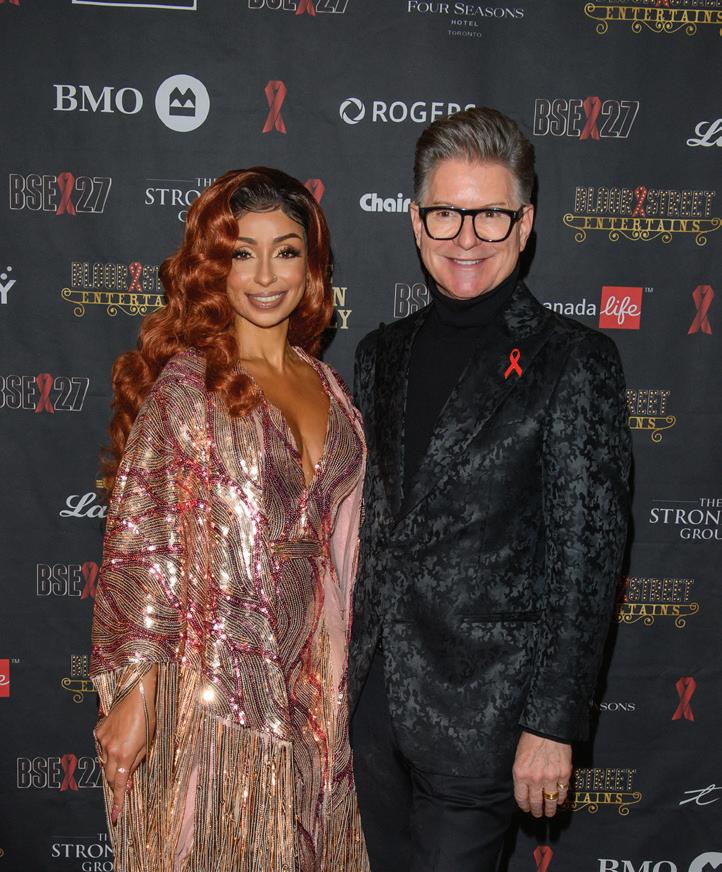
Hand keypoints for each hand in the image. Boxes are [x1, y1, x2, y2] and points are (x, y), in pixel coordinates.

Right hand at [94, 669, 156, 825]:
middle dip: (116, 782)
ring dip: (113, 763)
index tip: (117, 813)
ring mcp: (102, 740)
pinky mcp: (98, 730)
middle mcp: (110, 750)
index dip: (118, 799)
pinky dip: (108, 748)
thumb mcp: (148, 742)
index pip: (119, 783)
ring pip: (104, 761)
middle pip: (109, 775)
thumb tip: (127, 780)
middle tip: (125, 783)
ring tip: (126, 752)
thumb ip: (136, 762)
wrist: (137, 693)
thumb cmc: (148, 717)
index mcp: (124, 755)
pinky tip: (119, 738)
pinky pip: (101, 746)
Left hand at [512, 731, 571, 817]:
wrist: (547, 728)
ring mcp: (550, 777)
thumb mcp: (519, 757)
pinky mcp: (564, 774)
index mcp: (521, 773)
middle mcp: (535, 778)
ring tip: (550, 812)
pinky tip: (559, 800)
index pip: (521, 798)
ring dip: (550, 809)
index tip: (527, 808)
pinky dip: (561, 798)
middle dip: (537, 811)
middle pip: (536, 803)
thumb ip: (521, 774)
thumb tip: (524, 788)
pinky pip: (563, 792)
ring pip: (551, 800)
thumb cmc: (531, 739)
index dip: (524, 806)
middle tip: (538, 814)